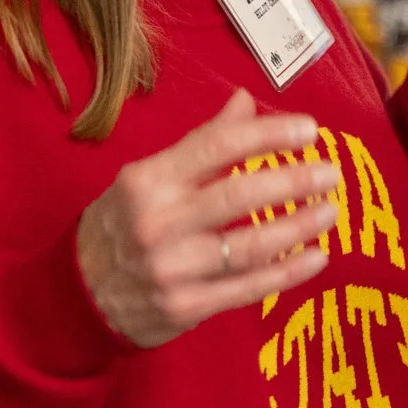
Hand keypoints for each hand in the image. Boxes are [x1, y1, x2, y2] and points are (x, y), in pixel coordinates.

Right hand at [77, 90, 340, 347]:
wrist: (76, 298)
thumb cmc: (121, 224)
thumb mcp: (149, 176)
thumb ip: (202, 141)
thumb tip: (245, 100)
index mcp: (149, 180)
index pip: (218, 146)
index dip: (269, 135)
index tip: (310, 130)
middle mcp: (158, 223)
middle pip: (239, 195)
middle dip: (293, 182)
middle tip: (331, 173)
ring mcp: (172, 269)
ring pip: (249, 245)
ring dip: (298, 227)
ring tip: (330, 211)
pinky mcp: (185, 307)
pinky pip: (247, 288)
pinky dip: (288, 272)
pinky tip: (317, 256)